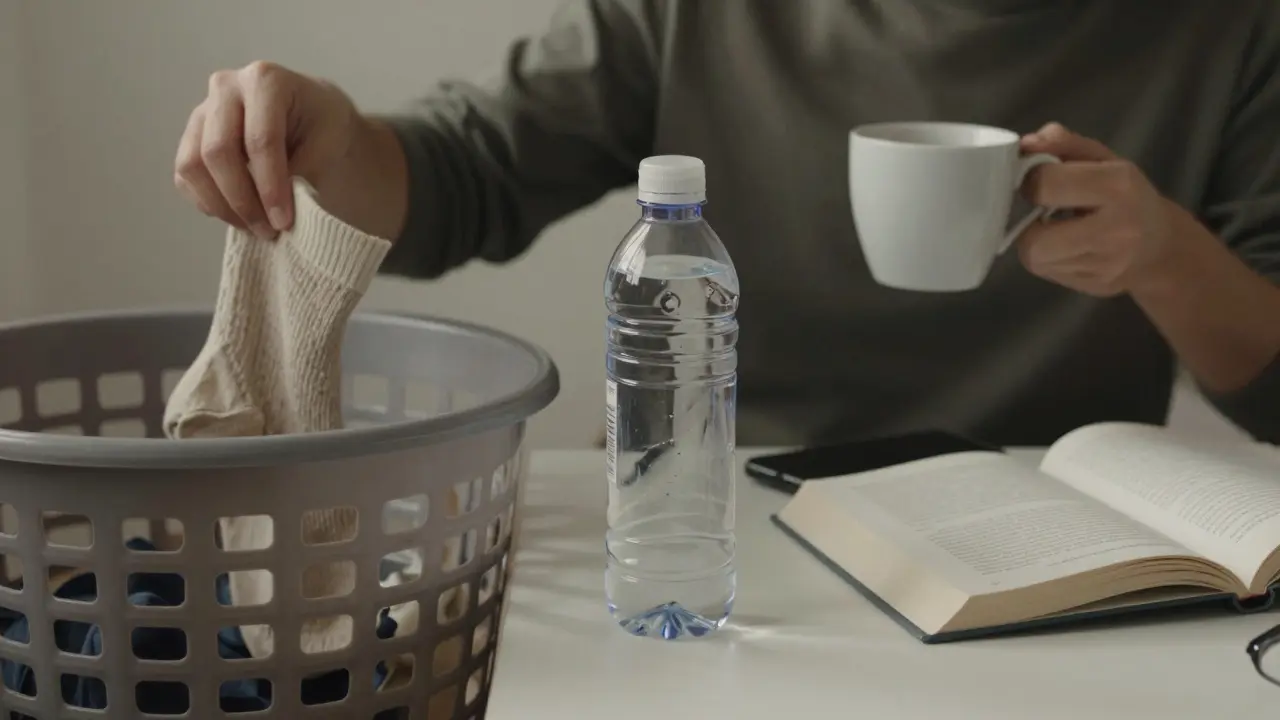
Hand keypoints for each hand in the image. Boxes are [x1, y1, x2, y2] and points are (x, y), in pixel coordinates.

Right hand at [174, 61, 361, 238]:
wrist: (309, 114)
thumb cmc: (322, 125)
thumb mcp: (329, 141)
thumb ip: (302, 170)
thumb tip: (274, 209)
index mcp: (265, 80)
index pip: (259, 140)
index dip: (269, 187)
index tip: (283, 222)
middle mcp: (226, 87)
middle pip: (218, 151)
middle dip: (243, 200)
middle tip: (268, 230)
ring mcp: (203, 110)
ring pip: (192, 165)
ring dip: (222, 206)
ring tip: (254, 227)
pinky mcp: (191, 135)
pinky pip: (185, 176)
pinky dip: (207, 202)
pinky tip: (237, 216)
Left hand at [1015, 123, 1186, 296]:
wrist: (1162, 245)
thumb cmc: (1127, 195)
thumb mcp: (1103, 160)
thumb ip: (1065, 144)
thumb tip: (1027, 142)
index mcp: (1117, 186)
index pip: (1046, 185)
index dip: (1031, 182)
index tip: (1039, 181)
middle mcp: (1117, 229)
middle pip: (1035, 242)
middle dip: (1029, 227)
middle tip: (1043, 215)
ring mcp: (1109, 265)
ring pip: (1038, 260)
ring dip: (1038, 244)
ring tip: (1057, 230)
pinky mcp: (1099, 286)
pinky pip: (1050, 274)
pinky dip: (1050, 260)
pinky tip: (1068, 248)